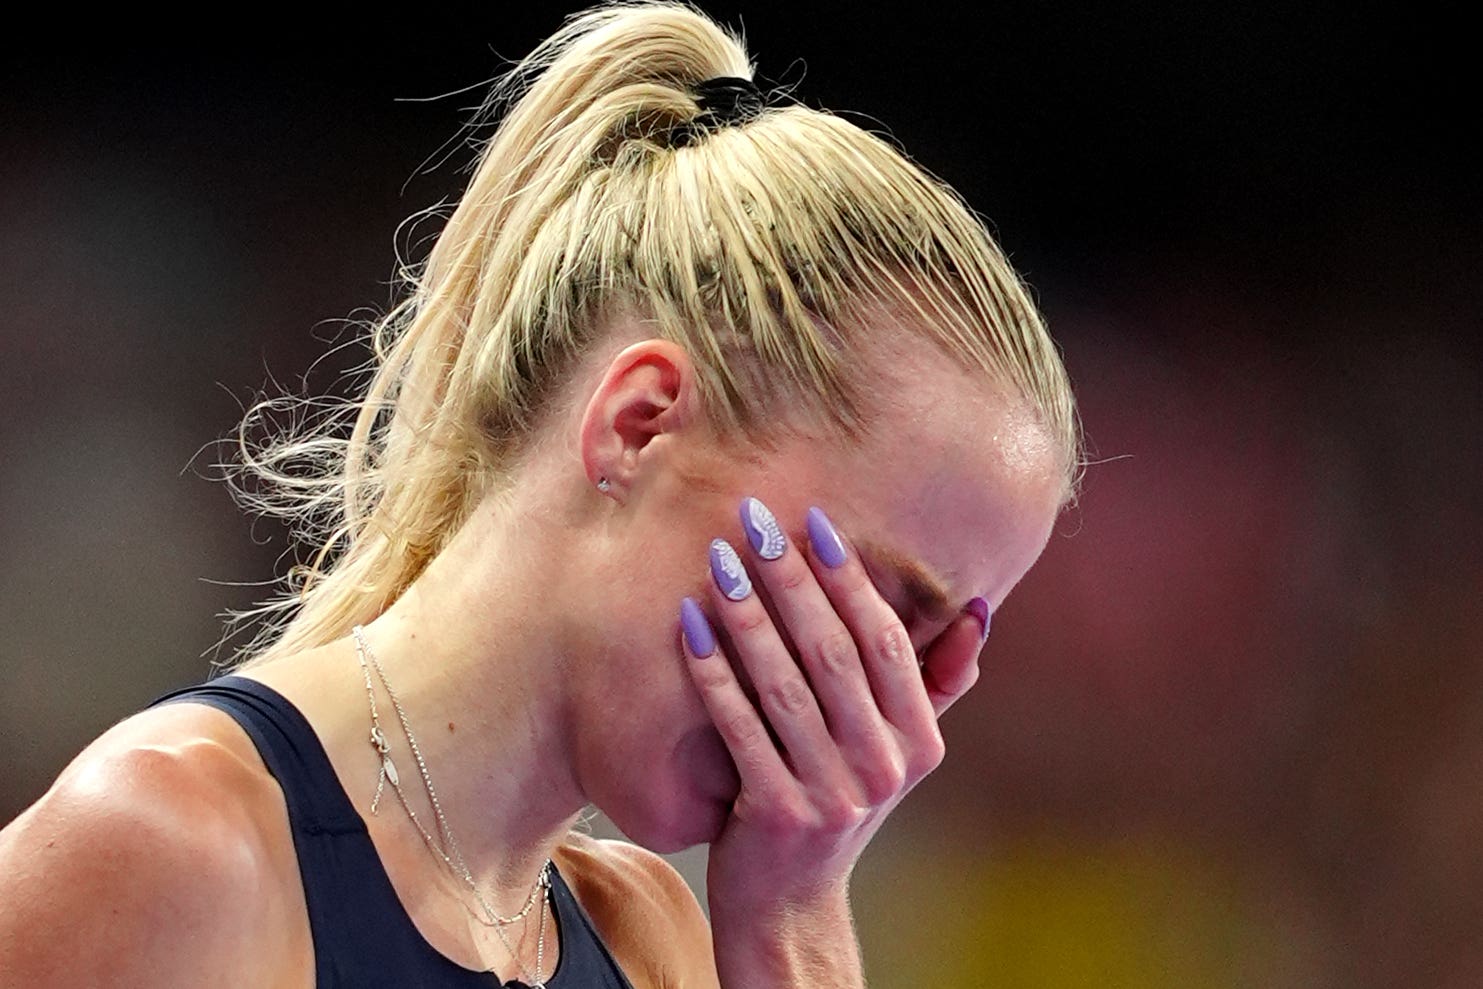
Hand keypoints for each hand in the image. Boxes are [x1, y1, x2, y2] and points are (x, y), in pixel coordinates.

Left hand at [679, 498, 989, 917]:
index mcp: (919, 741)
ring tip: (718, 561)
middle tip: (754, 519)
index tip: (814, 522)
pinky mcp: (776, 814)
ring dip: (749, 617)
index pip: (886, 642)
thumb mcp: (900, 752)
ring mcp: (831, 793)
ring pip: (785, 686)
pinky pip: (740, 728)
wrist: (789, 901)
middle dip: (792, 580)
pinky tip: (689, 628)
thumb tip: (978, 612)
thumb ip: (936, 684)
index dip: (850, 580)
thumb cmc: (840, 800)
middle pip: (834, 654)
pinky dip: (714, 675)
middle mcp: (883, 766)